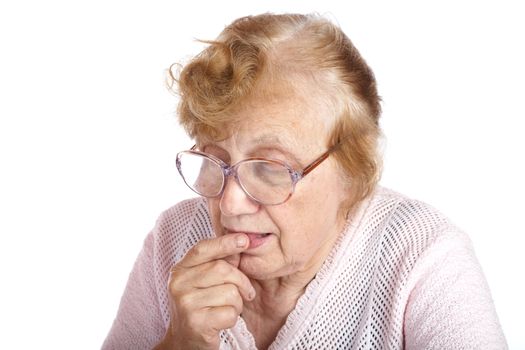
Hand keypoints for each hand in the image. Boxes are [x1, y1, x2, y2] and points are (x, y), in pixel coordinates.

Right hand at [156, 234, 254, 349]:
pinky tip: (222, 321)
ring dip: (237, 303)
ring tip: (227, 308)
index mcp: (180, 269)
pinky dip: (233, 318)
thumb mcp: (204, 282)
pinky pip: (229, 313)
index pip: (203, 249)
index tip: (244, 239)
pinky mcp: (196, 323)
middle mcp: (178, 284)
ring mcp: (185, 303)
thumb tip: (241, 242)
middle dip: (242, 281)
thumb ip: (219, 262)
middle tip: (247, 292)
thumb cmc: (199, 307)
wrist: (184, 341)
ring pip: (230, 292)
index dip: (225, 243)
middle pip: (222, 269)